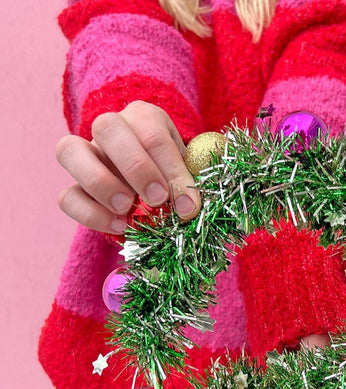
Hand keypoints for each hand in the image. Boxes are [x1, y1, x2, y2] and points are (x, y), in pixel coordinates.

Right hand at [56, 101, 200, 233]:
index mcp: (145, 118)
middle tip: (158, 199)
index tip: (188, 204)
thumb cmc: (179, 178)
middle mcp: (111, 129)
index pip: (152, 134)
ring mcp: (87, 156)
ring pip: (69, 150)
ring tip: (127, 209)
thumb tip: (191, 205)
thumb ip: (191, 182)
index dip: (171, 171)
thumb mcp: (192, 173)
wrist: (162, 193)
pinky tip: (119, 226)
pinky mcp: (75, 188)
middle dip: (135, 166)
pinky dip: (90, 214)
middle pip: (107, 126)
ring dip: (101, 182)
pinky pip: (66, 196)